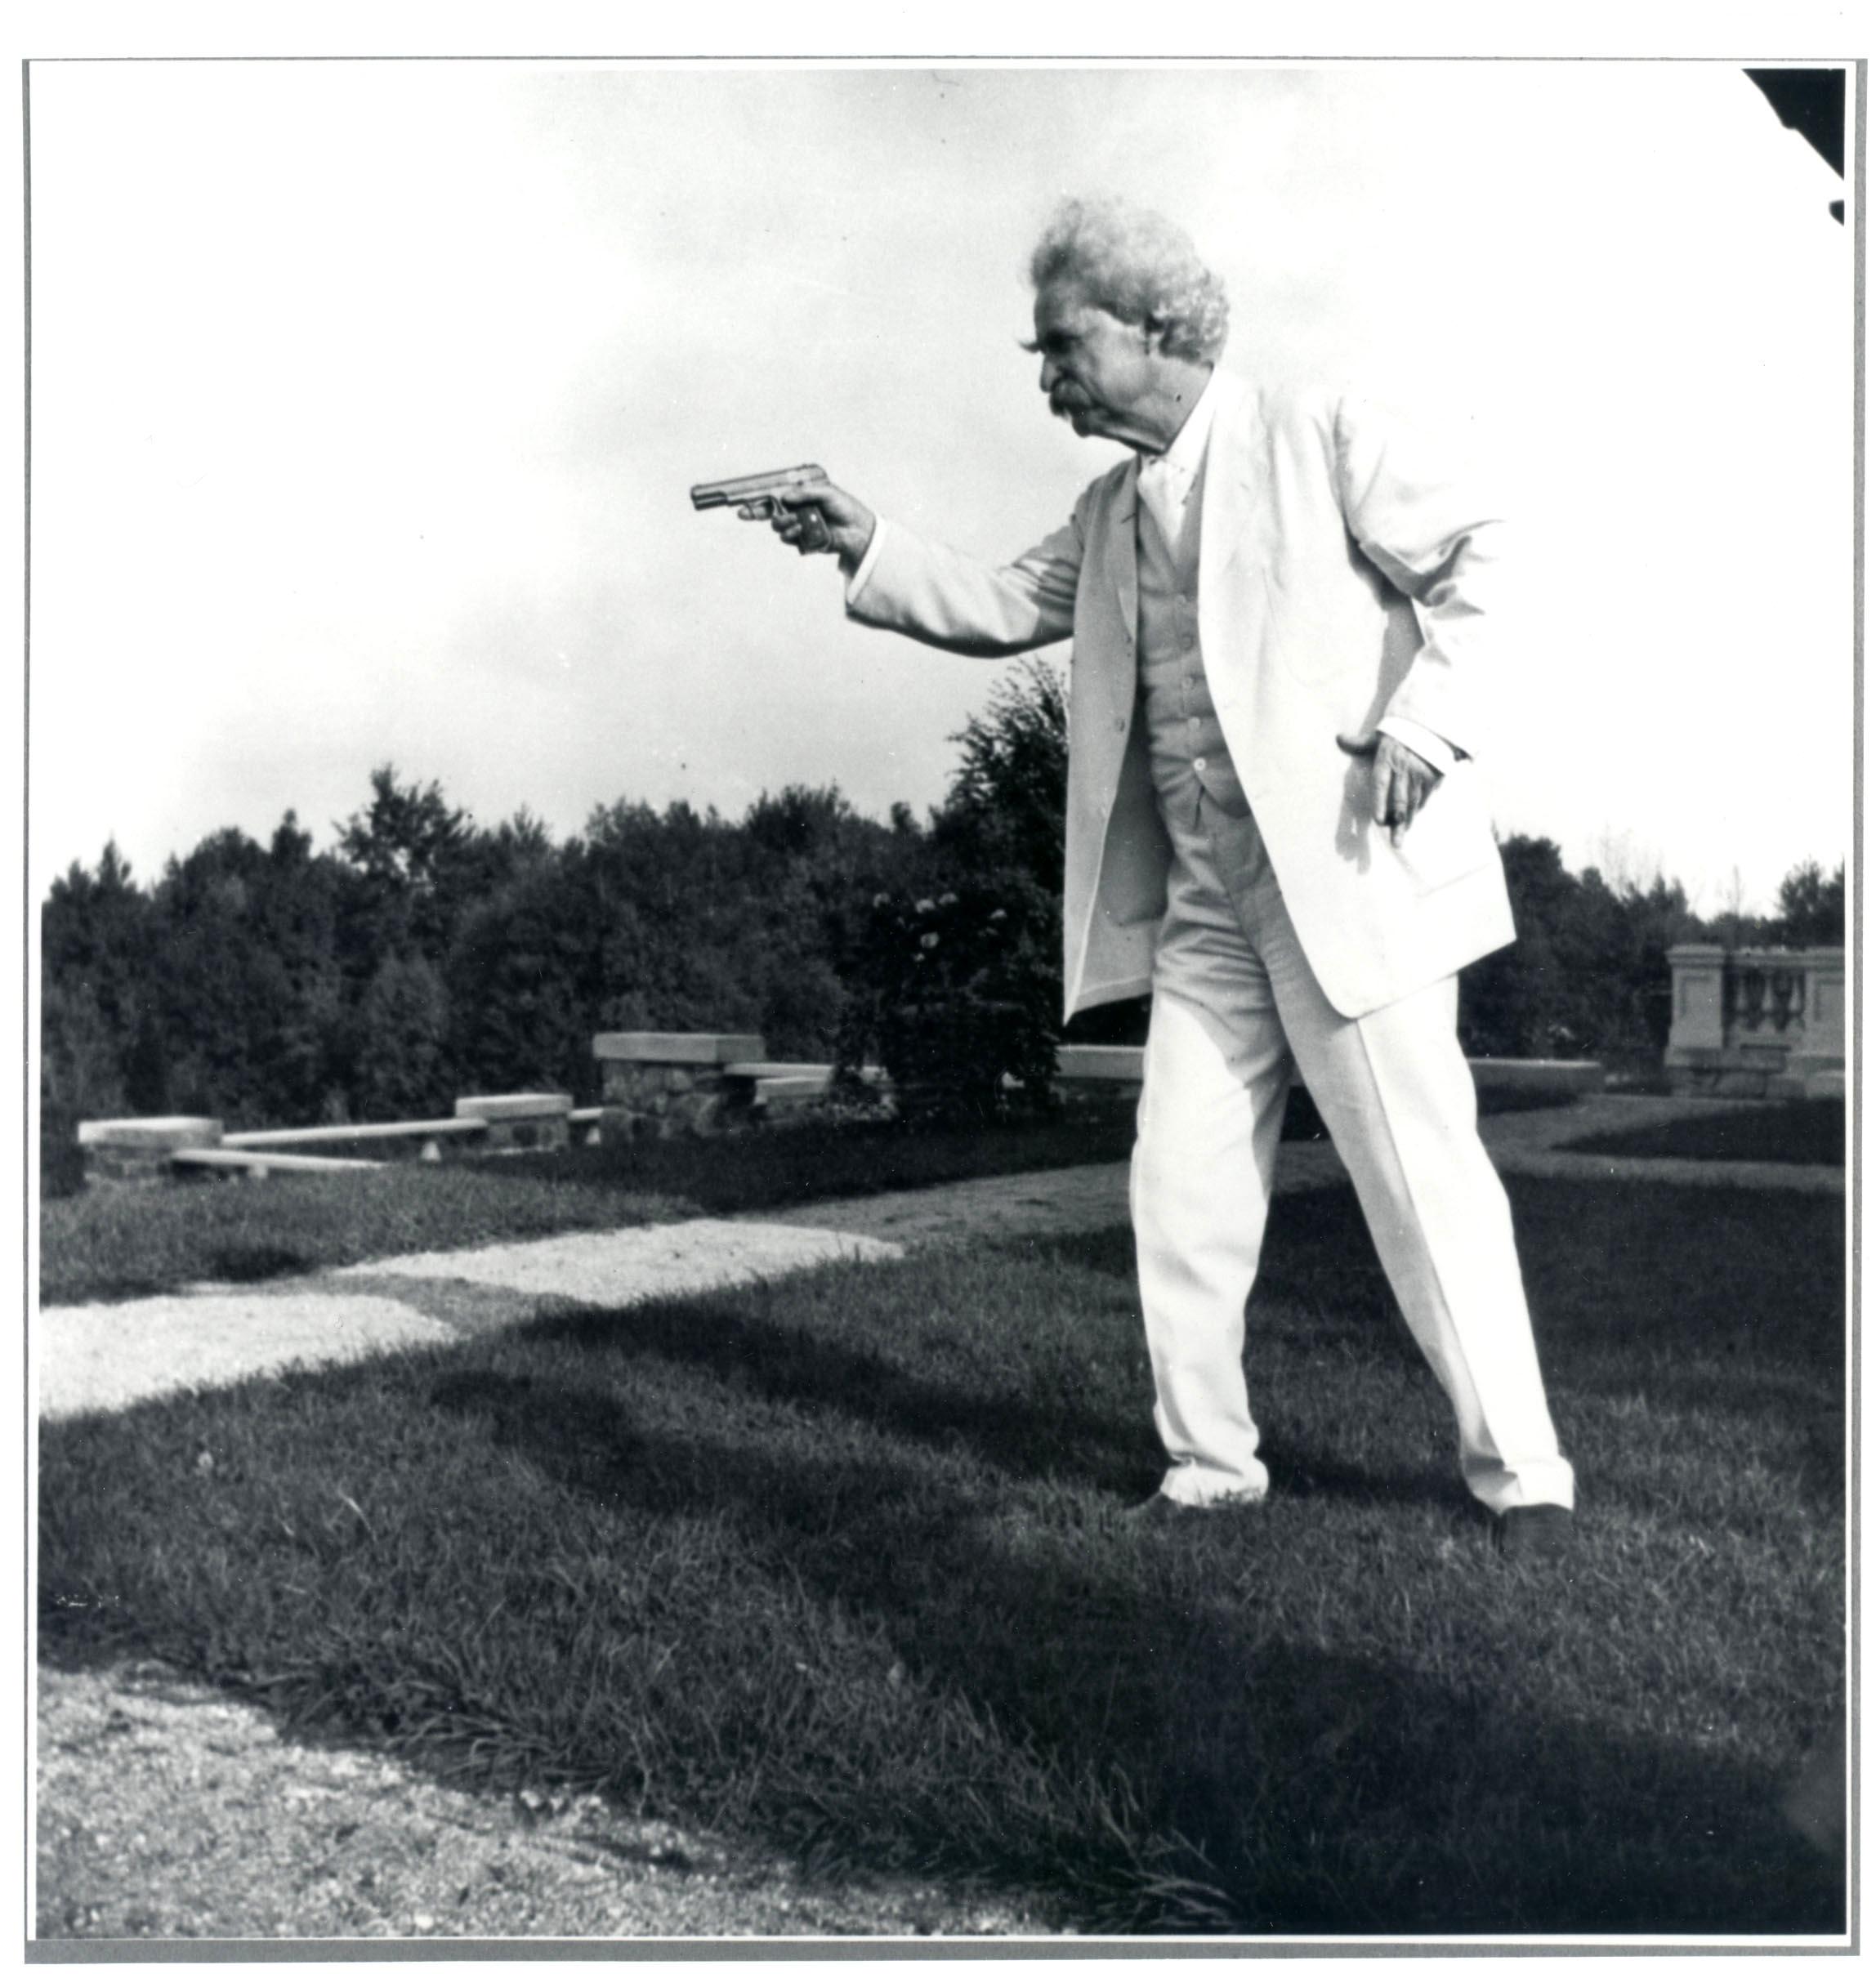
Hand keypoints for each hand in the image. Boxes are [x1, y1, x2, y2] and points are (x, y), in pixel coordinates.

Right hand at [750, 483, 876, 574]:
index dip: (757, 496)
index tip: (743, 498)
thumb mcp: (827, 492)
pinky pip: (787, 538)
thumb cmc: (844, 506)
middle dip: (754, 511)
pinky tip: (800, 530)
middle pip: (767, 511)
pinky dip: (791, 534)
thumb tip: (785, 497)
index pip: (773, 493)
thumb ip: (806, 493)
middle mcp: (794, 509)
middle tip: (744, 513)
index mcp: (798, 495)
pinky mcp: (801, 540)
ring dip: (782, 523)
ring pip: (776, 525)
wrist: (857, 530)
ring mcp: (796, 525)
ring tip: (796, 521)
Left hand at [1336, 730, 1440, 846]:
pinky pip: (1424, 798)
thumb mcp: (1378, 736)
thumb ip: (1358, 743)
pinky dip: (1416, 811)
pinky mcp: (1434, 777)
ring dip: (1407, 822)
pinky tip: (1410, 821)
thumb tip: (1339, 738)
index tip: (1379, 821)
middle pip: (1400, 800)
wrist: (1430, 726)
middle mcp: (1404, 768)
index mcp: (1387, 758)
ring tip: (1399, 839)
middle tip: (1393, 841)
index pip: (1381, 783)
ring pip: (1413, 803)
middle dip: (1397, 822)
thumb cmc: (1398, 734)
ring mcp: (1421, 774)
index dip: (1380, 803)